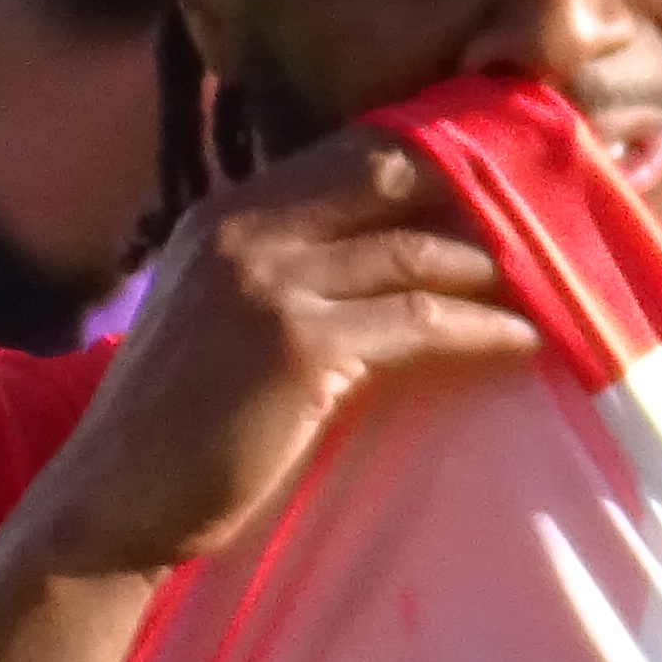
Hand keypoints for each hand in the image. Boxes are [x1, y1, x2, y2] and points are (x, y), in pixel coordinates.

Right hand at [1, 133, 540, 581]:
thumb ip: (283, 273)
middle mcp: (242, 230)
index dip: (430, 156)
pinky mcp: (296, 347)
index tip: (500, 172)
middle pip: (387, 174)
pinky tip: (524, 341)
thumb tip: (383, 256)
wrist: (111, 508)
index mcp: (224, 216)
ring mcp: (267, 284)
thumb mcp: (219, 320)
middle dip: (472, 188)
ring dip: (490, 267)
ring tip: (550, 282)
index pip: (347, 153)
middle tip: (545, 212)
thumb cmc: (179, 431)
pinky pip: (419, 322)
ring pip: (412, 251)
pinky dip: (481, 329)